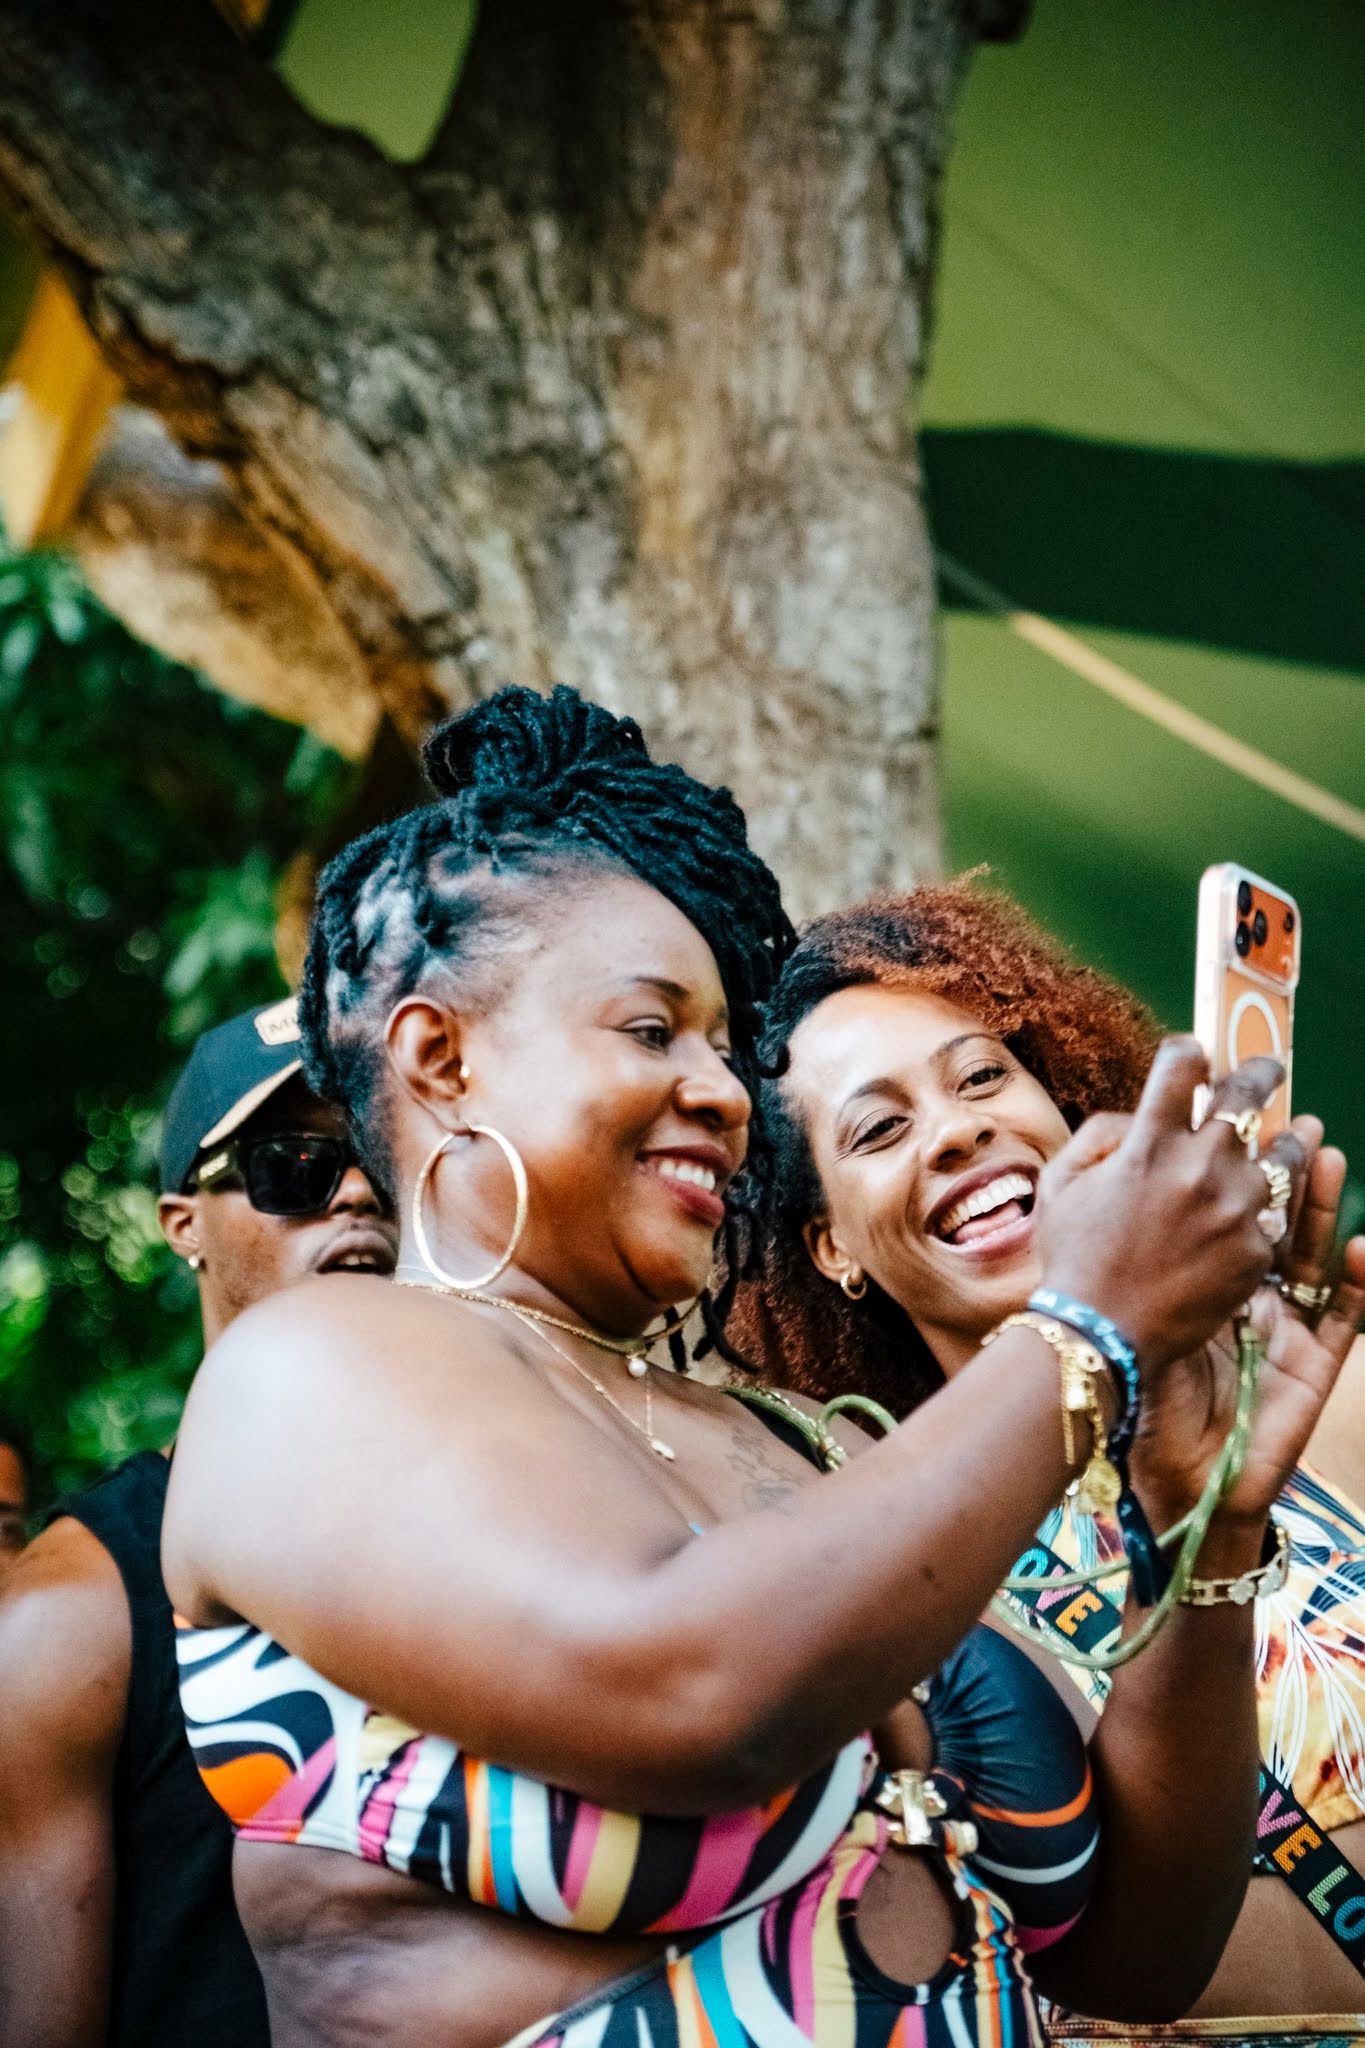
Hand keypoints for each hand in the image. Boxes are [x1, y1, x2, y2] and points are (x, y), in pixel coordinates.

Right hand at [1034, 1037, 1284, 1367]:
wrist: (1101, 1335)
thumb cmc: (1073, 1259)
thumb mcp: (1060, 1185)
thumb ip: (1098, 1135)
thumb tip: (1135, 1115)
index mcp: (1148, 1143)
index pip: (1182, 1065)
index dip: (1188, 1052)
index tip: (1194, 1056)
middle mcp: (1198, 1166)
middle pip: (1246, 1095)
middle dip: (1261, 1072)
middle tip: (1269, 1067)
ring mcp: (1234, 1209)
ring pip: (1280, 1158)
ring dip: (1285, 1143)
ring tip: (1294, 1137)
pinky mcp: (1254, 1251)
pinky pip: (1271, 1218)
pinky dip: (1262, 1213)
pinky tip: (1252, 1218)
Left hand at [1130, 1120, 1364, 1527]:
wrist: (1166, 1472)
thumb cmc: (1140, 1394)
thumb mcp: (1125, 1312)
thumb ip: (1124, 1253)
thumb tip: (1112, 1181)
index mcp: (1204, 1275)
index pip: (1225, 1208)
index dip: (1234, 1163)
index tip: (1232, 1114)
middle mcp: (1252, 1293)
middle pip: (1278, 1218)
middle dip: (1289, 1168)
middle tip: (1298, 1121)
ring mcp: (1288, 1325)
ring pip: (1318, 1255)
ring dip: (1328, 1208)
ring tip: (1330, 1158)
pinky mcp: (1314, 1364)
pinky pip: (1347, 1317)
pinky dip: (1362, 1282)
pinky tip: (1362, 1246)